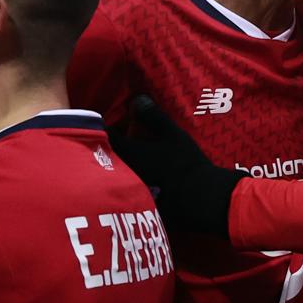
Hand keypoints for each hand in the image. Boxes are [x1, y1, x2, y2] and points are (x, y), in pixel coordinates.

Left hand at [109, 95, 238, 237]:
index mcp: (129, 152)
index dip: (102, 128)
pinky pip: (124, 192)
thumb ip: (153, 116)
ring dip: (113, 167)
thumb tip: (136, 98)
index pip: (105, 137)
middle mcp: (123, 172)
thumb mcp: (173, 134)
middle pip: (105, 158)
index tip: (103, 122)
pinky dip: (124, 184)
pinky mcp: (137, 205)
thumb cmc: (186, 163)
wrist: (200, 199)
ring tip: (121, 160)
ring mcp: (128, 190)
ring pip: (113, 176)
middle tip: (111, 140)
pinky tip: (135, 181)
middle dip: (105, 149)